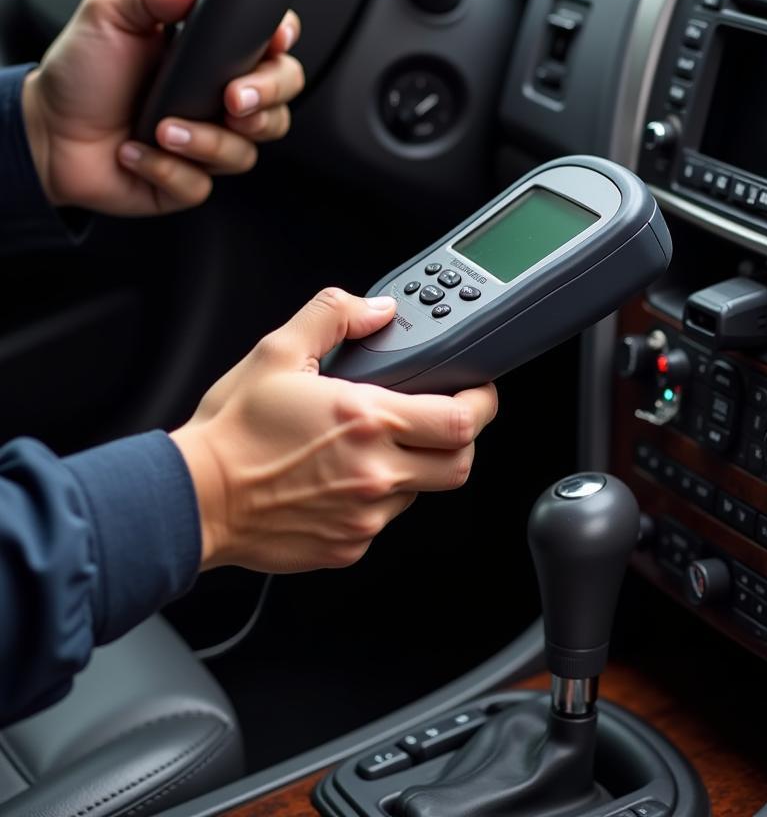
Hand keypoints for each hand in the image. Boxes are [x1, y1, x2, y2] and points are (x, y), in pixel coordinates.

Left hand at [21, 0, 304, 215]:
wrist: (48, 132)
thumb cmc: (82, 76)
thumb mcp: (109, 15)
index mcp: (213, 58)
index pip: (272, 48)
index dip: (283, 43)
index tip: (276, 40)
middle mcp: (220, 102)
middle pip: (281, 102)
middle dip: (266, 98)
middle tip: (233, 97)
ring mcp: (210, 143)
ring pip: (247, 150)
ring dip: (207, 141)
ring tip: (164, 127)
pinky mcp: (190, 181)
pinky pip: (202, 183)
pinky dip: (167, 168)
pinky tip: (138, 151)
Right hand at [170, 289, 498, 573]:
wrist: (193, 498)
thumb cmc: (233, 431)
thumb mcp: (278, 351)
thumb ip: (334, 317)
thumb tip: (377, 310)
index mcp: (366, 420)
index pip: (462, 420)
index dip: (483, 403)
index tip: (477, 392)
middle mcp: (374, 472)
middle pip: (459, 463)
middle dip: (461, 439)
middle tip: (442, 419)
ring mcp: (364, 515)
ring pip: (422, 492)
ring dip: (414, 467)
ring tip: (375, 447)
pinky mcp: (348, 545)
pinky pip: (385, 520)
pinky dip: (379, 497)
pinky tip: (346, 478)